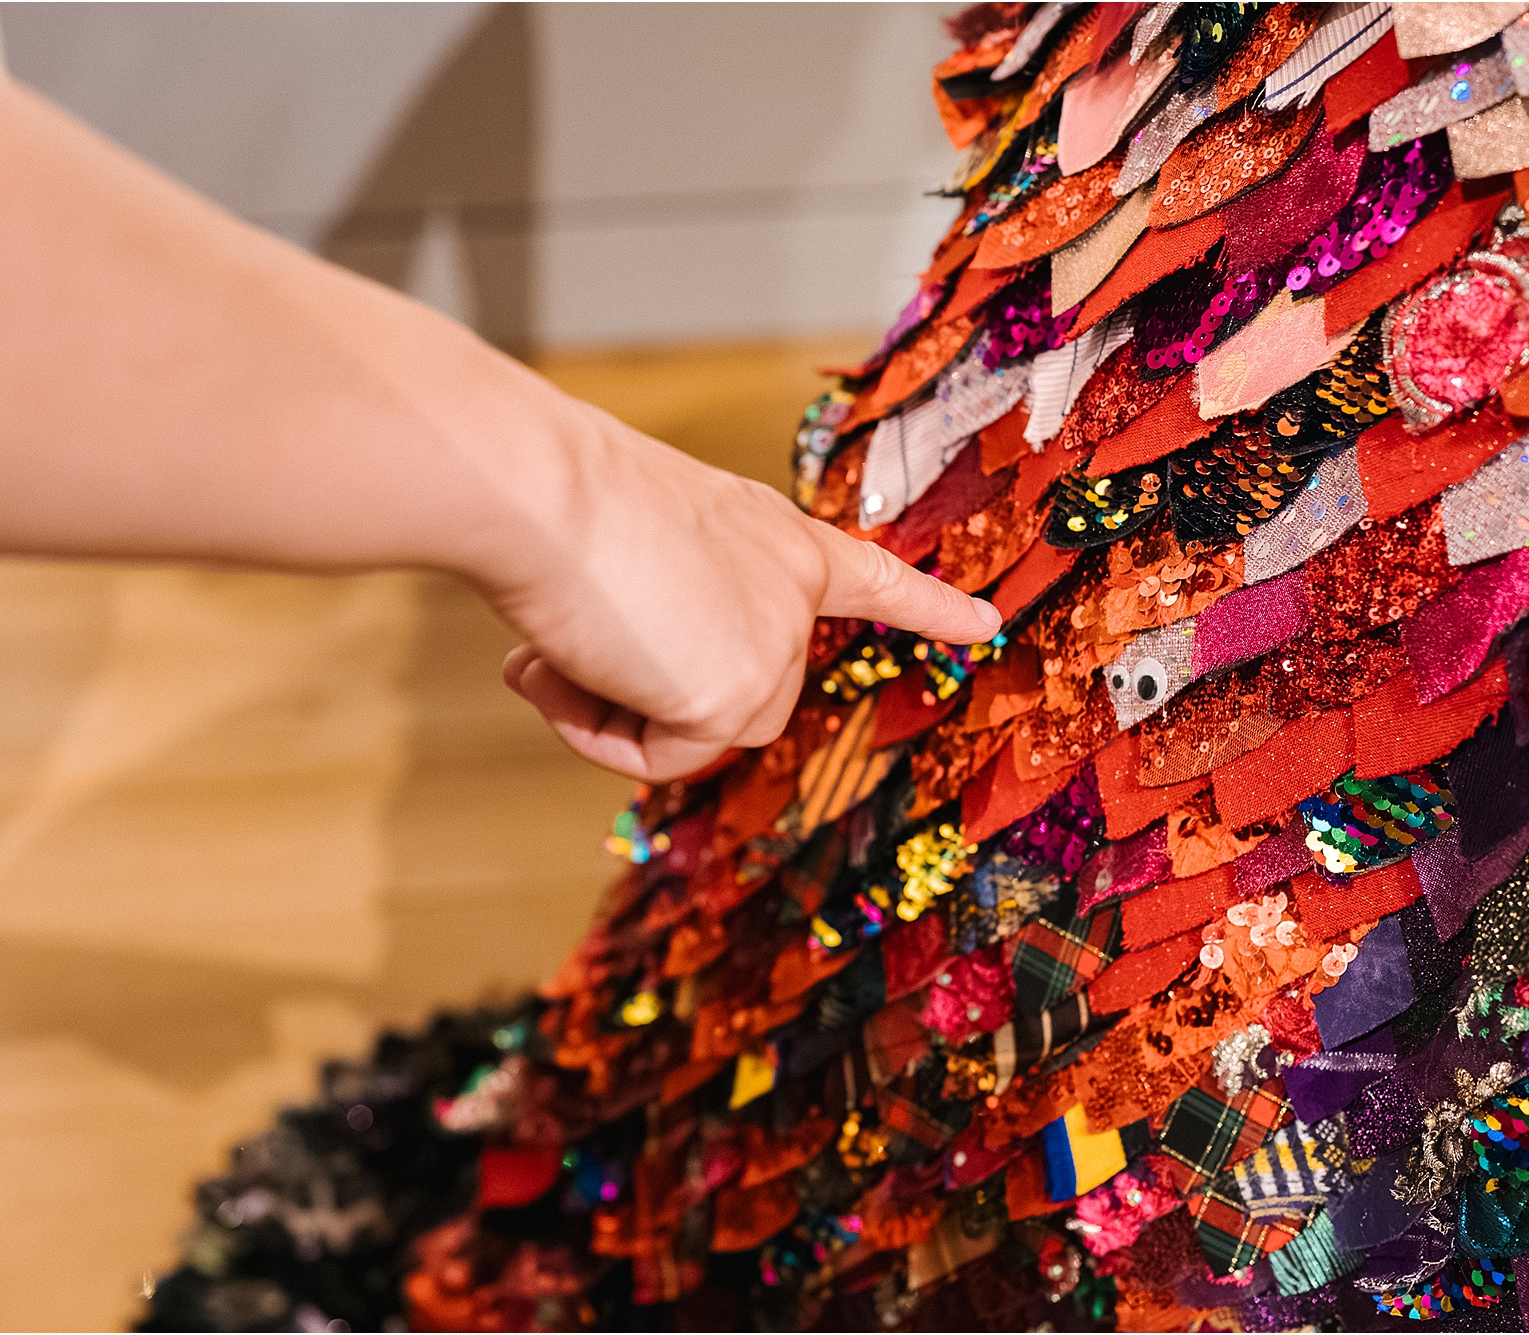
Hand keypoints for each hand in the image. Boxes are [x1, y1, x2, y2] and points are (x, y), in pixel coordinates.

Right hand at [492, 400, 998, 781]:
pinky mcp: (735, 700)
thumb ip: (667, 605)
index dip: (925, 606)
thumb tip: (617, 671)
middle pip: (732, 693)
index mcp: (776, 537)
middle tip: (562, 644)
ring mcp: (774, 647)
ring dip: (604, 708)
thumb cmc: (564, 500)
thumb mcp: (643, 544)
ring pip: (689, 734)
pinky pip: (657, 759)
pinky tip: (559, 668)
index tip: (985, 624)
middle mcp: (792, 590)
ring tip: (557, 644)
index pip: (869, 578)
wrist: (543, 494)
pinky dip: (595, 733)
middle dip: (637, 689)